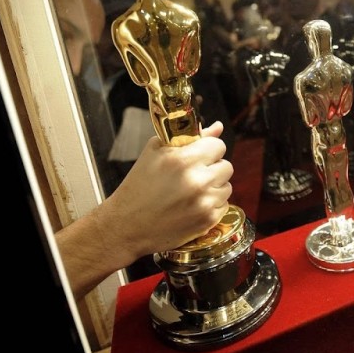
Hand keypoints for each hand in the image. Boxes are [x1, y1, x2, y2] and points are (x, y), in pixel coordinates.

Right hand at [100, 121, 233, 260]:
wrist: (127, 225)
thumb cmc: (139, 187)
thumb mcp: (156, 152)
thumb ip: (189, 137)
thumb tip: (218, 127)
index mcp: (183, 159)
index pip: (218, 145)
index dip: (208, 149)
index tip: (198, 156)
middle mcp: (197, 180)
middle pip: (226, 166)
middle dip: (212, 168)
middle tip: (193, 175)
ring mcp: (204, 202)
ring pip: (227, 186)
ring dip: (213, 187)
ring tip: (191, 192)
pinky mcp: (208, 220)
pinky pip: (223, 205)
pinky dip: (211, 205)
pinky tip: (192, 205)